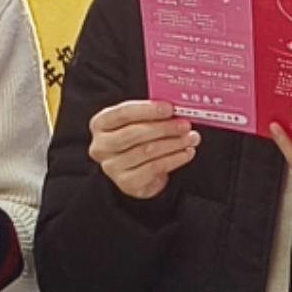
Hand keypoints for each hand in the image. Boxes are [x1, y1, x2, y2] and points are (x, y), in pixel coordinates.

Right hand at [87, 98, 202, 201]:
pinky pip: (154, 168)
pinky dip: (174, 159)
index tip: (169, 108)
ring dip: (173, 143)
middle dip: (164, 128)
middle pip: (134, 134)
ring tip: (191, 138)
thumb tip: (174, 108)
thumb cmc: (137, 140)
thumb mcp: (138, 122)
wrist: (136, 171)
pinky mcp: (126, 183)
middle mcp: (101, 146)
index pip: (122, 113)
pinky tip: (186, 153)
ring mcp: (112, 167)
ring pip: (147, 151)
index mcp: (100, 124)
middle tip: (185, 125)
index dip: (147, 110)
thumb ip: (149, 113)